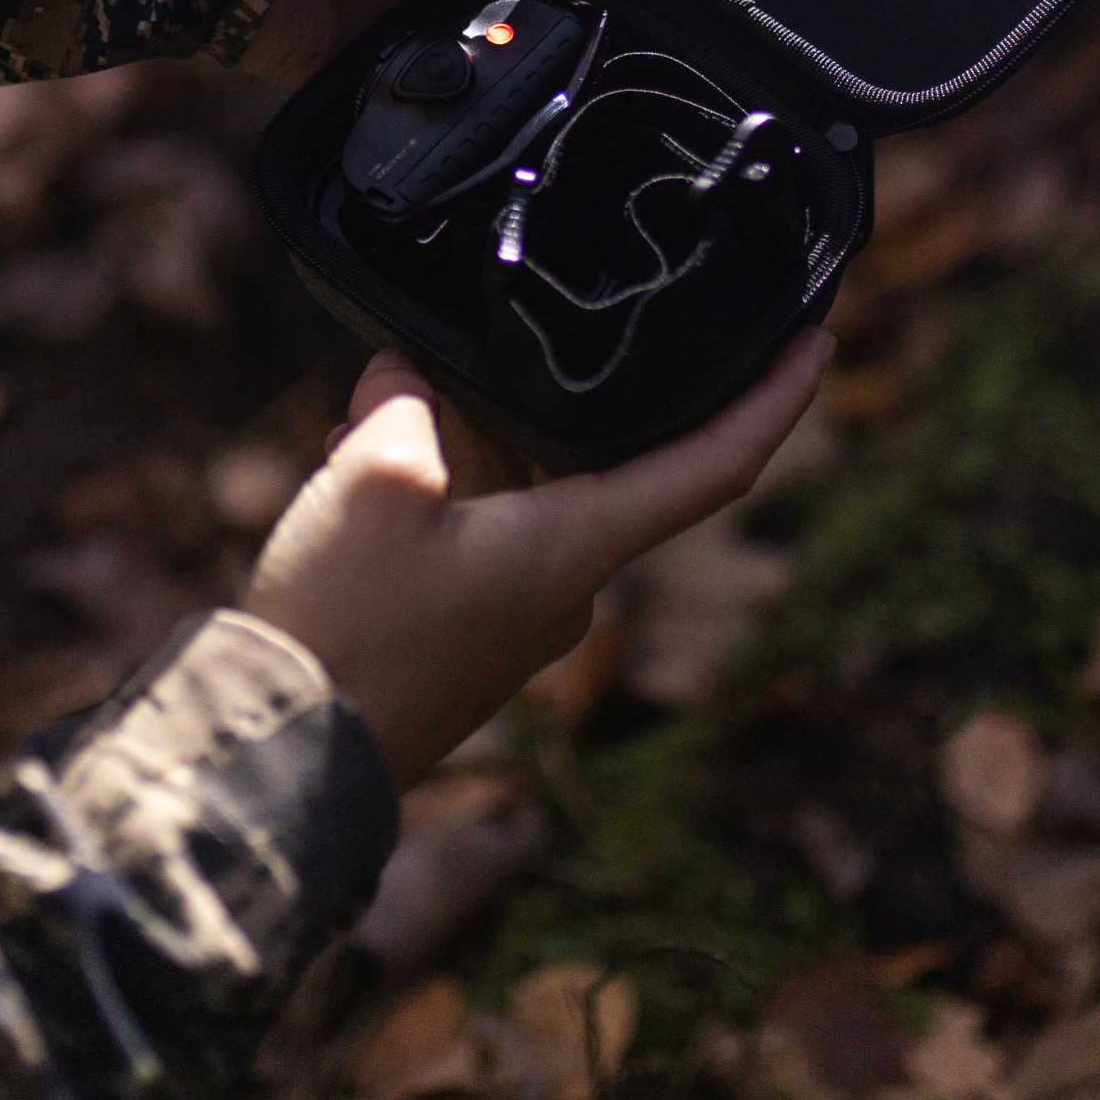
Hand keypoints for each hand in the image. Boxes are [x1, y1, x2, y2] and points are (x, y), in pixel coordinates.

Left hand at [239, 0, 676, 84]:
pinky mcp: (401, 75)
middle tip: (643, 59)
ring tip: (588, 94)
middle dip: (605, 37)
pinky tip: (518, 119)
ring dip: (551, 78)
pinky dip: (488, 113)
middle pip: (572, 15)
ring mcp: (446, 23)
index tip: (672, 2)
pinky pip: (461, 107)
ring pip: (526, 69)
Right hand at [243, 329, 833, 787]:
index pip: (716, 463)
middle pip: (587, 453)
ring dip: (458, 437)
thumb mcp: (375, 481)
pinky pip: (473, 526)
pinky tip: (360, 454)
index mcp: (579, 547)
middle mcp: (567, 584)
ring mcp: (516, 611)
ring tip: (379, 404)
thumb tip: (405, 374)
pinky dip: (433, 480)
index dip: (775, 398)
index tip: (815, 340)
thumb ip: (405, 404)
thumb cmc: (347, 626)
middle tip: (459, 345)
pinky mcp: (466, 627)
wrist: (284, 759)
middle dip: (526, 393)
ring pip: (514, 485)